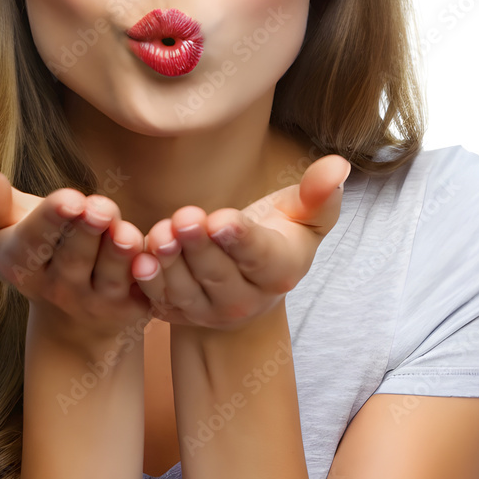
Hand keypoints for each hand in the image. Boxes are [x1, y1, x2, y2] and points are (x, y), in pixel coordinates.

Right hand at [0, 162, 151, 342]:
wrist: (71, 311)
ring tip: (126, 231)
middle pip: (74, 258)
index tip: (68, 198)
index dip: (52, 219)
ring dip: (119, 254)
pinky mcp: (132, 307)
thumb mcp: (4, 223)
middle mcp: (57, 288)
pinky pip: (145, 290)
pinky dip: (154, 274)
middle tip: (99, 206)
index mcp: (21, 263)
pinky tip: (161, 252)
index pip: (35, 240)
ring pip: (110, 275)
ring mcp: (96, 301)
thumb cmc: (35, 244)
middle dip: (87, 232)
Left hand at [131, 155, 350, 329]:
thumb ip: (319, 195)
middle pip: (218, 273)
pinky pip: (159, 299)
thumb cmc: (276, 236)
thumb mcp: (302, 216)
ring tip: (159, 234)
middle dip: (199, 245)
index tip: (221, 218)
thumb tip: (339, 165)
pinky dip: (148, 282)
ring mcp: (208, 311)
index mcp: (279, 272)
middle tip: (184, 217)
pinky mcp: (177, 313)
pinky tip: (139, 259)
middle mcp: (245, 300)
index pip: (259, 256)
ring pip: (186, 289)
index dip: (240, 239)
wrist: (244, 282)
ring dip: (170, 263)